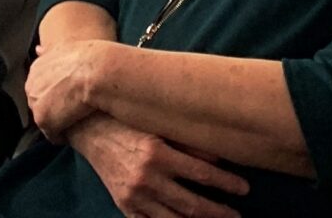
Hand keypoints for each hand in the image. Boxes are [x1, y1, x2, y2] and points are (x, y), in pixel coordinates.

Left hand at [23, 38, 111, 140]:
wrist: (94, 73)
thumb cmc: (87, 60)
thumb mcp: (63, 49)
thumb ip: (49, 53)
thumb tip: (37, 49)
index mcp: (36, 69)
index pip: (41, 88)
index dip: (55, 94)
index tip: (68, 97)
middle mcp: (31, 86)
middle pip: (40, 104)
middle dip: (53, 108)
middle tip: (73, 110)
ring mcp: (35, 103)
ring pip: (46, 120)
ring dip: (59, 122)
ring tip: (77, 121)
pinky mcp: (43, 119)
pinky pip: (52, 133)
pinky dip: (63, 135)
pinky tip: (76, 130)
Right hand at [68, 115, 247, 217]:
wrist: (87, 130)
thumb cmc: (125, 122)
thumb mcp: (156, 124)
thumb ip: (186, 142)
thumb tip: (219, 156)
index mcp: (157, 154)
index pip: (202, 174)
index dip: (226, 183)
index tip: (244, 188)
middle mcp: (146, 178)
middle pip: (192, 204)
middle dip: (219, 212)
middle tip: (237, 216)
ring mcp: (134, 196)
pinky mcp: (124, 206)